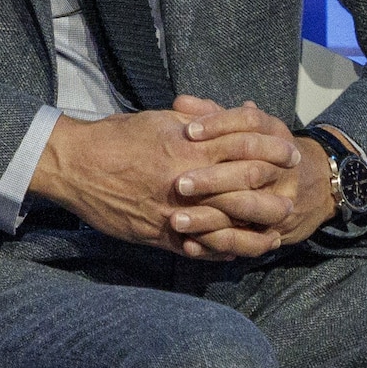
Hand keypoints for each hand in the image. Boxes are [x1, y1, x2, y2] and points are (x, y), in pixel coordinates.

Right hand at [36, 98, 313, 259]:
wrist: (73, 165)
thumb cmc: (113, 137)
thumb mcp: (156, 120)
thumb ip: (193, 122)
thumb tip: (224, 117)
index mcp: (187, 148)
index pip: (244, 148)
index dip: (272, 151)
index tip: (290, 153)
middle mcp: (186, 182)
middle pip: (245, 190)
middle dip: (273, 194)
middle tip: (292, 197)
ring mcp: (174, 212)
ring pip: (228, 225)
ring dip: (255, 229)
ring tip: (275, 231)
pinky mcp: (159, 235)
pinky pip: (199, 247)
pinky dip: (222, 249)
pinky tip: (237, 250)